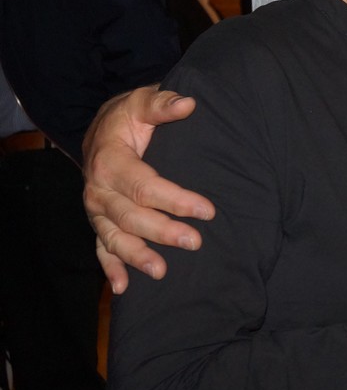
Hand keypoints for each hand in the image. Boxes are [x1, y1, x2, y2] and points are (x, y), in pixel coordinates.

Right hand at [82, 87, 213, 293]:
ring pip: (115, 238)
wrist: (100, 129)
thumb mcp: (141, 102)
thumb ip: (163, 103)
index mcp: (109, 162)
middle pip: (131, 217)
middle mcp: (98, 190)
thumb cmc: (127, 117)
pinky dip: (111, 268)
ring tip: (162, 272)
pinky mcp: (98, 221)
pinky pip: (101, 248)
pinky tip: (124, 287)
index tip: (207, 210)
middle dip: (163, 232)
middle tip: (195, 242)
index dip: (176, 200)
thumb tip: (188, 103)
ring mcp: (96, 210)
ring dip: (137, 257)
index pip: (145, 186)